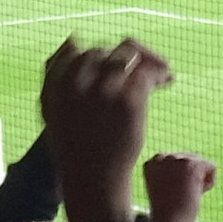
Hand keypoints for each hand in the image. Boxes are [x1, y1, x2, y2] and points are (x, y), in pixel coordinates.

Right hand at [40, 36, 170, 221]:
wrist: (93, 182)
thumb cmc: (75, 151)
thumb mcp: (54, 112)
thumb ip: (54, 76)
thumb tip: (71, 38)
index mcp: (55, 84)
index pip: (74, 50)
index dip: (95, 56)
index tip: (113, 70)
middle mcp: (76, 83)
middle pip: (103, 51)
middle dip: (122, 58)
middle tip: (143, 70)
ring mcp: (102, 90)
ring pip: (126, 53)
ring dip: (144, 58)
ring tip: (160, 71)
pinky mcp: (128, 100)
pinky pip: (146, 70)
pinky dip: (160, 72)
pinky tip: (167, 83)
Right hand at [142, 150, 214, 221]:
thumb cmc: (168, 216)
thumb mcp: (166, 189)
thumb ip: (174, 174)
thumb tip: (195, 162)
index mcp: (151, 163)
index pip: (178, 162)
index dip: (181, 181)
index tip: (171, 196)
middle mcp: (161, 157)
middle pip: (191, 160)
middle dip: (191, 180)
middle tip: (178, 198)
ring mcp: (175, 160)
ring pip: (201, 163)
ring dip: (199, 182)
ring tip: (185, 197)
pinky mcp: (190, 165)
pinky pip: (212, 167)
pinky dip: (210, 182)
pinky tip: (196, 194)